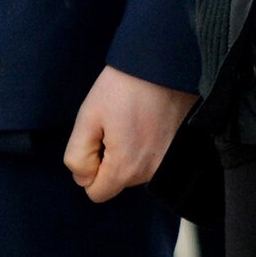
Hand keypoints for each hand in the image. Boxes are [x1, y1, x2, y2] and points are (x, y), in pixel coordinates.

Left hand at [64, 67, 195, 202]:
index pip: (96, 192)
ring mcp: (166, 163)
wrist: (162, 64)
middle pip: (116, 180)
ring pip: (133, 169)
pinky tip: (145, 120)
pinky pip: (151, 159)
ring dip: (127, 151)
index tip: (96, 139)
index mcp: (124, 168)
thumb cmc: (122, 87)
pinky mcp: (178, 151)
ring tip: (131, 118)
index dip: (88, 168)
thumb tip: (82, 178)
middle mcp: (149, 173)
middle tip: (114, 123)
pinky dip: (145, 145)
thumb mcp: (87, 117)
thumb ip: (78, 155)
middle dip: (109, 158)